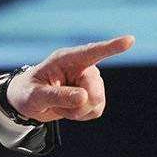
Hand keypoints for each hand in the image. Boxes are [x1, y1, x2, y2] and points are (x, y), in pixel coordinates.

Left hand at [6, 35, 134, 122]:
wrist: (27, 102)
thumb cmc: (27, 92)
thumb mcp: (34, 96)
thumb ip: (56, 96)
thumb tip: (84, 98)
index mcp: (65, 59)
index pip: (91, 52)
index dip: (111, 47)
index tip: (129, 40)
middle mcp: (82, 67)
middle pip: (94, 90)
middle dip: (77, 105)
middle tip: (57, 104)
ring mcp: (90, 81)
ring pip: (97, 103)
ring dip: (77, 111)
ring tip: (59, 104)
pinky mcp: (93, 95)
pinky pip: (96, 111)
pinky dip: (81, 115)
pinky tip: (68, 109)